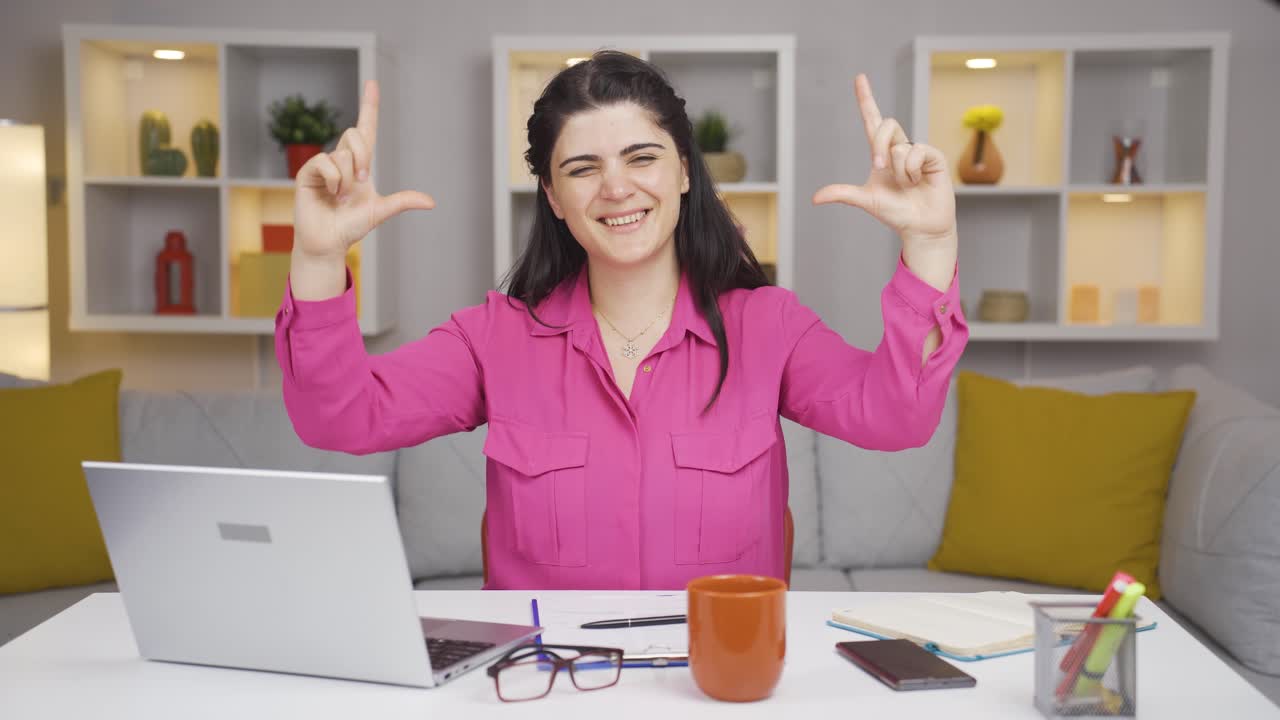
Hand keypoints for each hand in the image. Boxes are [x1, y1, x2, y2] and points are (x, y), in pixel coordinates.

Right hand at [293, 79, 434, 259]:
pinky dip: (334, 180)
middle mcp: (341, 159)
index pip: (365, 128)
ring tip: (341, 197)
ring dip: (348, 180)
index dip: (369, 106)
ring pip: (343, 155)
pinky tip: (331, 194)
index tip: (372, 83)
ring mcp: (323, 164)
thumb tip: (431, 202)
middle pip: (355, 135)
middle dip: (363, 159)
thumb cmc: (351, 226)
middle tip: (361, 183)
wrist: (329, 242)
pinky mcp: (308, 172)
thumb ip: (402, 201)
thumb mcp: (381, 211)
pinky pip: (325, 162)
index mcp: (360, 164)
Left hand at [813, 74, 956, 264]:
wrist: (920, 227)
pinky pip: (916, 152)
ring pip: (899, 146)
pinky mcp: (933, 156)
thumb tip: (815, 199)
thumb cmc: (895, 212)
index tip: (859, 77)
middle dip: (879, 145)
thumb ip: (843, 194)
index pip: (872, 120)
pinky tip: (919, 182)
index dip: (866, 99)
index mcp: (881, 153)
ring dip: (898, 171)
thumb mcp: (865, 201)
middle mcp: (899, 147)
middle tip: (879, 168)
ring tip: (907, 185)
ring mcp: (917, 150)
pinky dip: (911, 171)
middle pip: (886, 124)